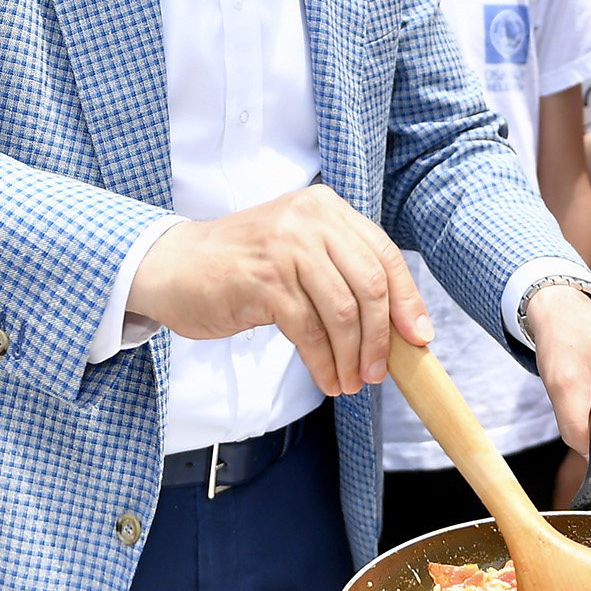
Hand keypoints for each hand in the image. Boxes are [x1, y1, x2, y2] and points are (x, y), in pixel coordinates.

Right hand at [128, 186, 432, 397]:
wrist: (172, 266)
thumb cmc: (241, 267)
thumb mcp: (299, 253)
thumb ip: (341, 273)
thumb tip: (395, 326)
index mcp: (325, 208)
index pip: (385, 255)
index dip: (407, 301)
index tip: (418, 339)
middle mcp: (309, 219)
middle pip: (371, 285)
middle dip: (381, 338)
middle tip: (378, 372)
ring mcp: (286, 247)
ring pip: (343, 311)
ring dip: (352, 356)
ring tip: (351, 382)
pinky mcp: (263, 281)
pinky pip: (309, 330)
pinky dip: (323, 361)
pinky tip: (326, 378)